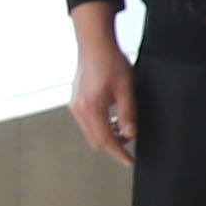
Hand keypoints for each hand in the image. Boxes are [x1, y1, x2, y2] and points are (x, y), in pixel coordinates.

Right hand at [63, 23, 135, 165]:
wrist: (95, 45)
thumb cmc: (110, 61)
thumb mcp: (126, 88)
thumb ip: (128, 113)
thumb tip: (130, 134)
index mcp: (91, 108)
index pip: (106, 140)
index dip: (119, 152)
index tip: (129, 161)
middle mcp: (79, 110)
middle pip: (96, 140)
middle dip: (114, 144)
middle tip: (130, 139)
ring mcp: (75, 106)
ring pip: (91, 132)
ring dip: (107, 134)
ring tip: (123, 126)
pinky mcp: (76, 101)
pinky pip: (88, 122)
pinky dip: (101, 125)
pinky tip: (113, 117)